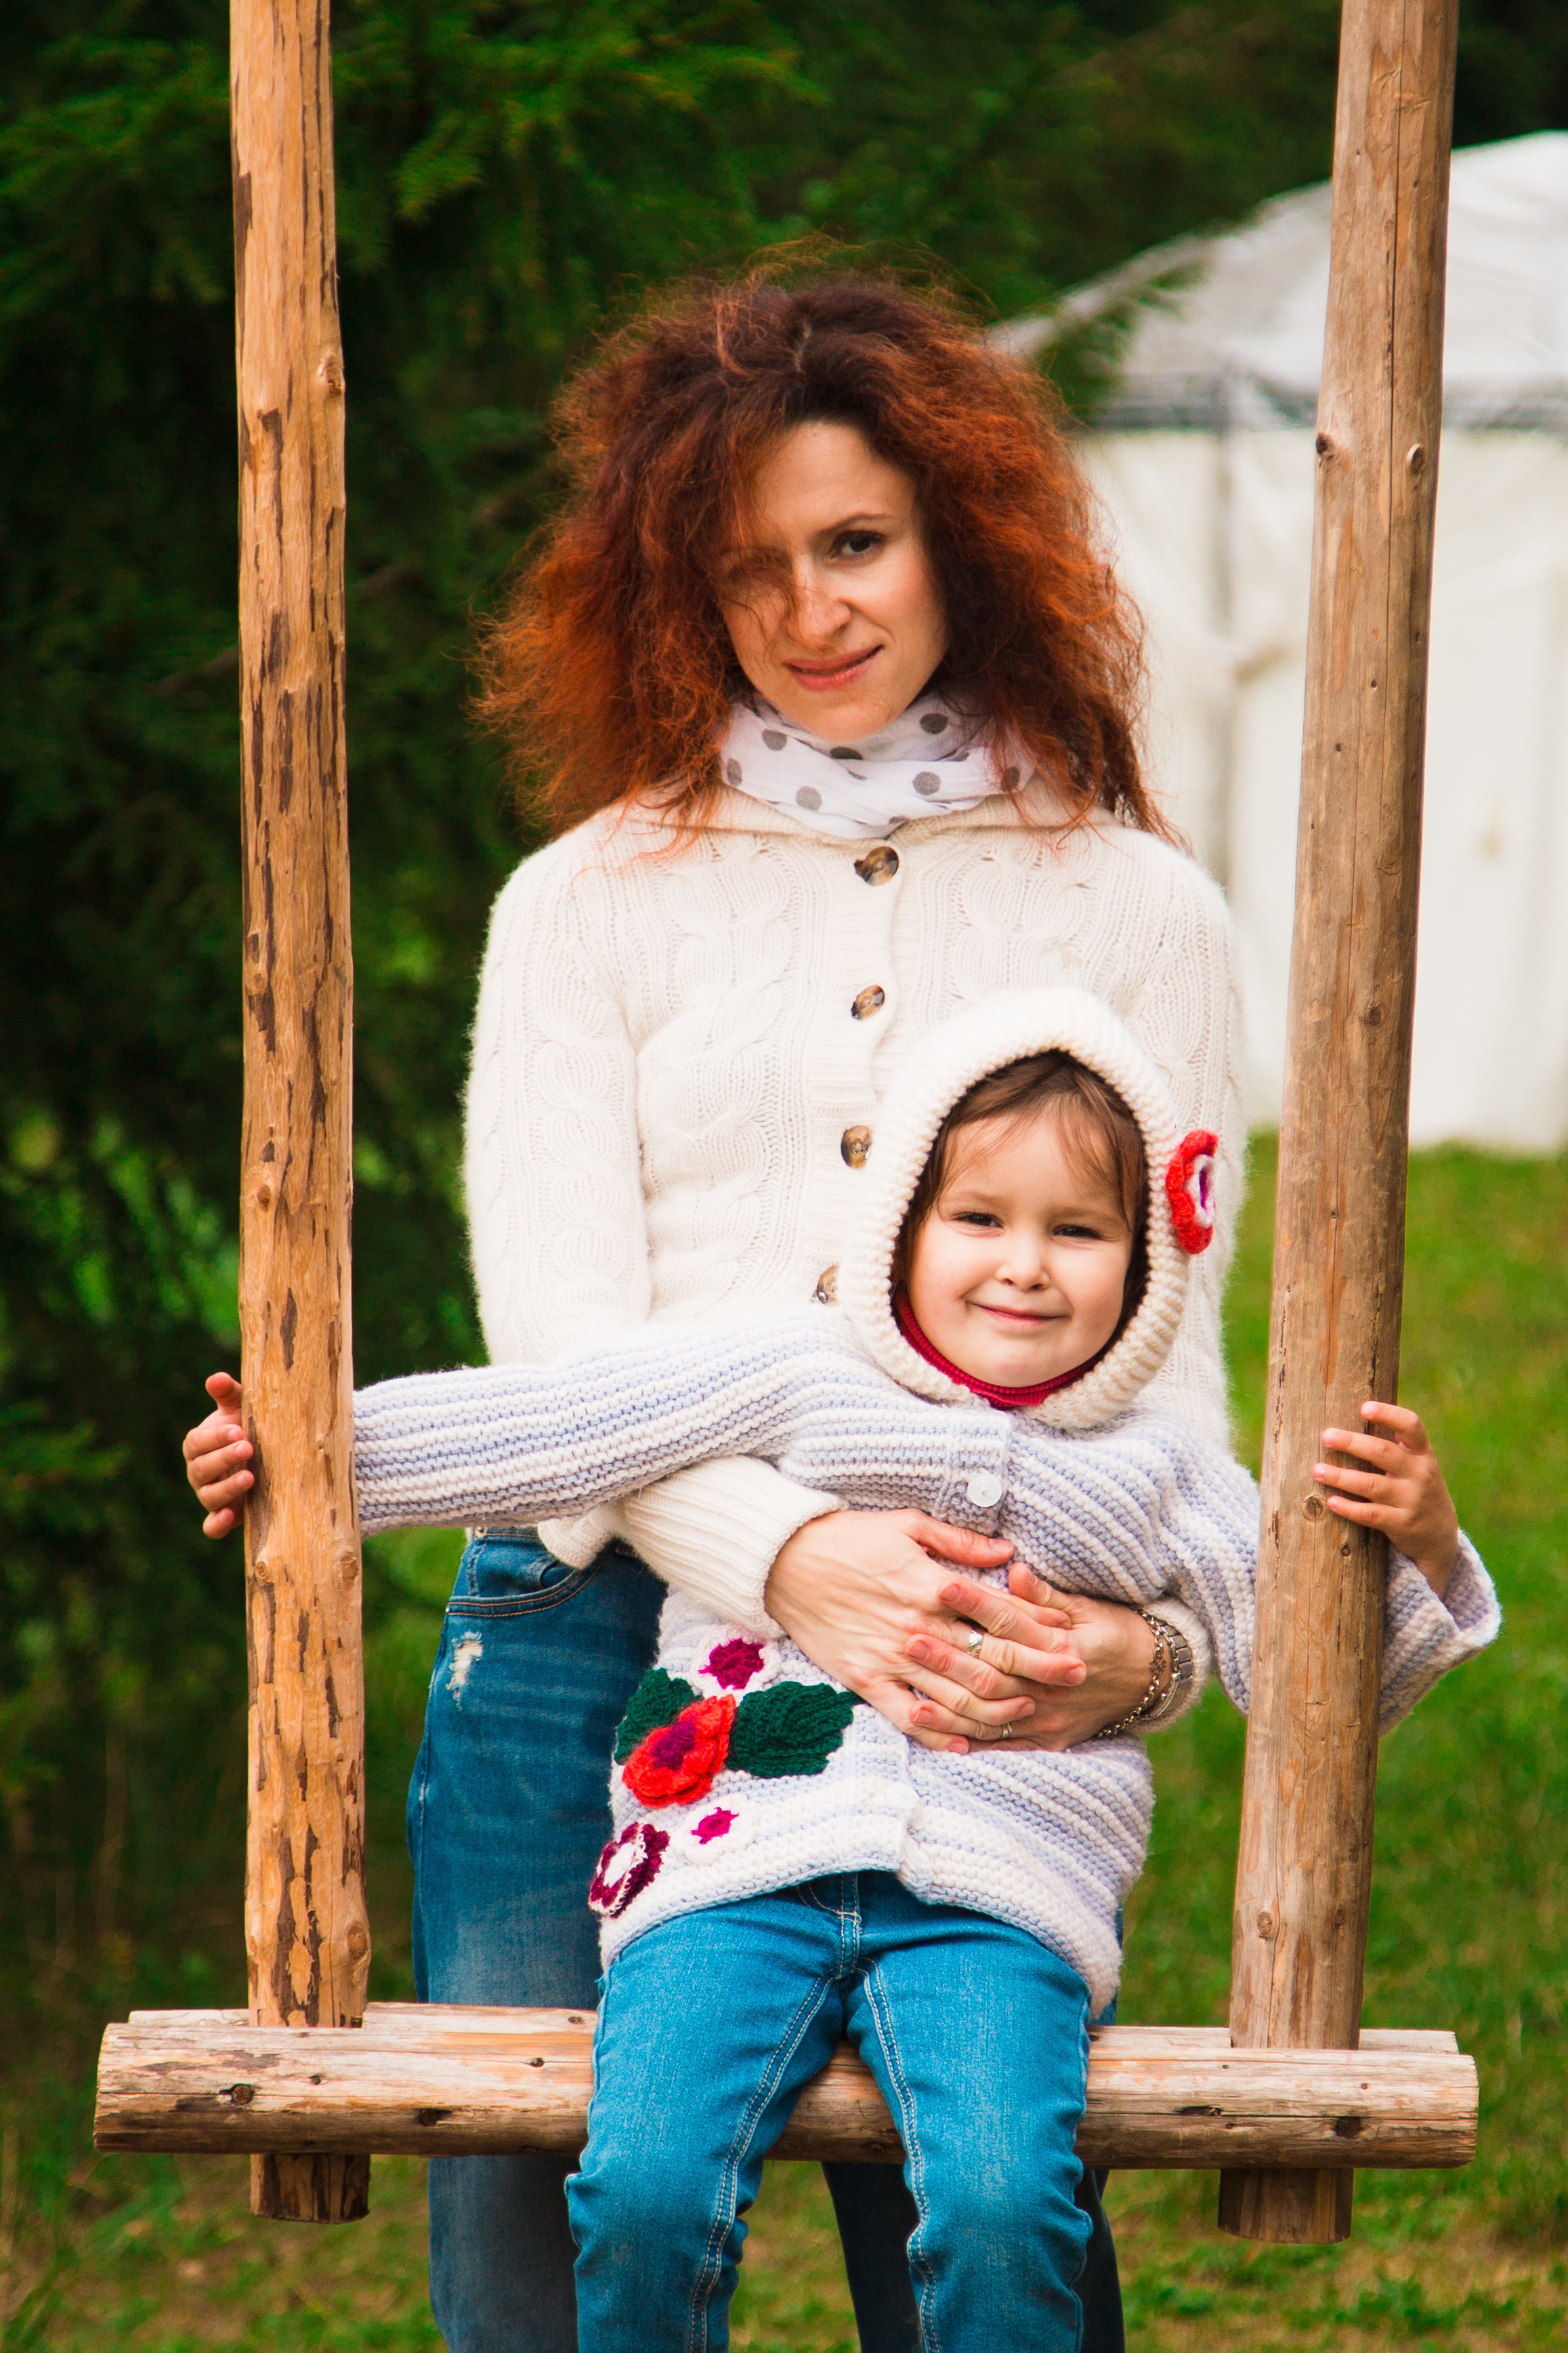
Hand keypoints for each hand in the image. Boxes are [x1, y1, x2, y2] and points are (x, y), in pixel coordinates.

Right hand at [183, 1372, 251, 1537]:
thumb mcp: (241, 1407)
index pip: (198, 1442)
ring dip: (226, 1489)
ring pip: (208, 1496)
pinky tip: (233, 1516)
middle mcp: (199, 1472)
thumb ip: (228, 1394)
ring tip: (250, 1477)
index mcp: (198, 1445)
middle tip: (249, 1447)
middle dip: (224, 1458)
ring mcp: (209, 1495)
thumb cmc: (249, 1425)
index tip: (239, 1430)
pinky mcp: (224, 1515)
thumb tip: (216, 1379)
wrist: (268, 1453)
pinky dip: (217, 1524)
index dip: (216, 1437)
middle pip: (202, 1469)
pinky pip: (212, 1527)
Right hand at [764, 1510, 1080, 1753]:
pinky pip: (907, 1716)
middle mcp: (919, 1626)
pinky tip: (966, 1742)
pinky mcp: (865, 1679)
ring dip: (999, 1706)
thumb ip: (960, 1543)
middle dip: (1039, 1669)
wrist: (783, 1560)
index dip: (1042, 1628)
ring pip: (956, 1695)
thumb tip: (1008, 1552)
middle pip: (990, 1658)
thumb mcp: (907, 1524)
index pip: (1000, 1613)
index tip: (1073, 1638)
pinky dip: (938, 1732)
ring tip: (1030, 1710)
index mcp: (932, 1584)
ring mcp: (892, 1657)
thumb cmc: (848, 1536)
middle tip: (1077, 1678)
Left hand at [908, 1566, 1158, 1749]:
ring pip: (992, 1714)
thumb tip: (1012, 1569)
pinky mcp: (1049, 1740)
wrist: (1154, 1678)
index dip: (976, 1604)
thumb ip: (1046, 1594)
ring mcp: (1050, 1717)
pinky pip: (1003, 1745)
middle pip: (994, 1670)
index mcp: (1064, 1645)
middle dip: (950, 1656)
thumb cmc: (1117, 1631)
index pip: (1011, 1622)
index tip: (941, 1585)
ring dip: (949, 1706)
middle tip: (910, 1637)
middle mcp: (1054, 1685)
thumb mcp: (1089, 1607)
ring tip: (911, 1696)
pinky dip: (969, 1741)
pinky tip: (939, 1735)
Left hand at [1315, 1402, 1459, 1596]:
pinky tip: (1331, 1502)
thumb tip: (1349, 1416)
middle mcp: (1420, 1474)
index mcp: (1422, 1454)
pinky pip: (1371, 1515)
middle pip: (1383, 1453)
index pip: (1411, 1426)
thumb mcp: (1417, 1465)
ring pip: (1372, 1484)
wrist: (1440, 1536)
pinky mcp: (1402, 1524)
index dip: (1389, 1414)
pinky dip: (1350, 1508)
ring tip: (1317, 1470)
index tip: (1364, 1407)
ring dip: (1342, 1477)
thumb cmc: (1416, 1489)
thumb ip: (1394, 1446)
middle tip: (1326, 1436)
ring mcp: (1412, 1500)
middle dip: (1352, 1443)